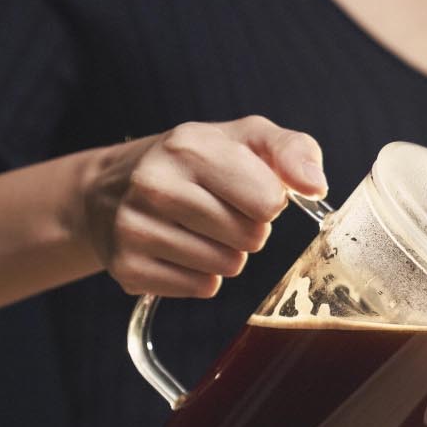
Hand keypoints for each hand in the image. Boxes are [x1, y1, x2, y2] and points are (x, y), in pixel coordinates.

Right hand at [79, 116, 327, 297]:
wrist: (110, 187)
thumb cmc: (194, 163)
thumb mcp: (245, 138)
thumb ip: (292, 151)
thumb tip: (316, 187)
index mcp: (189, 146)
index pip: (269, 201)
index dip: (269, 200)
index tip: (248, 189)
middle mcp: (155, 185)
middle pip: (251, 237)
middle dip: (246, 228)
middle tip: (219, 210)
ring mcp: (136, 227)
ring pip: (228, 266)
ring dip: (225, 253)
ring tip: (197, 228)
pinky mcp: (128, 267)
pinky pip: (202, 287)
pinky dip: (200, 275)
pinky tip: (178, 249)